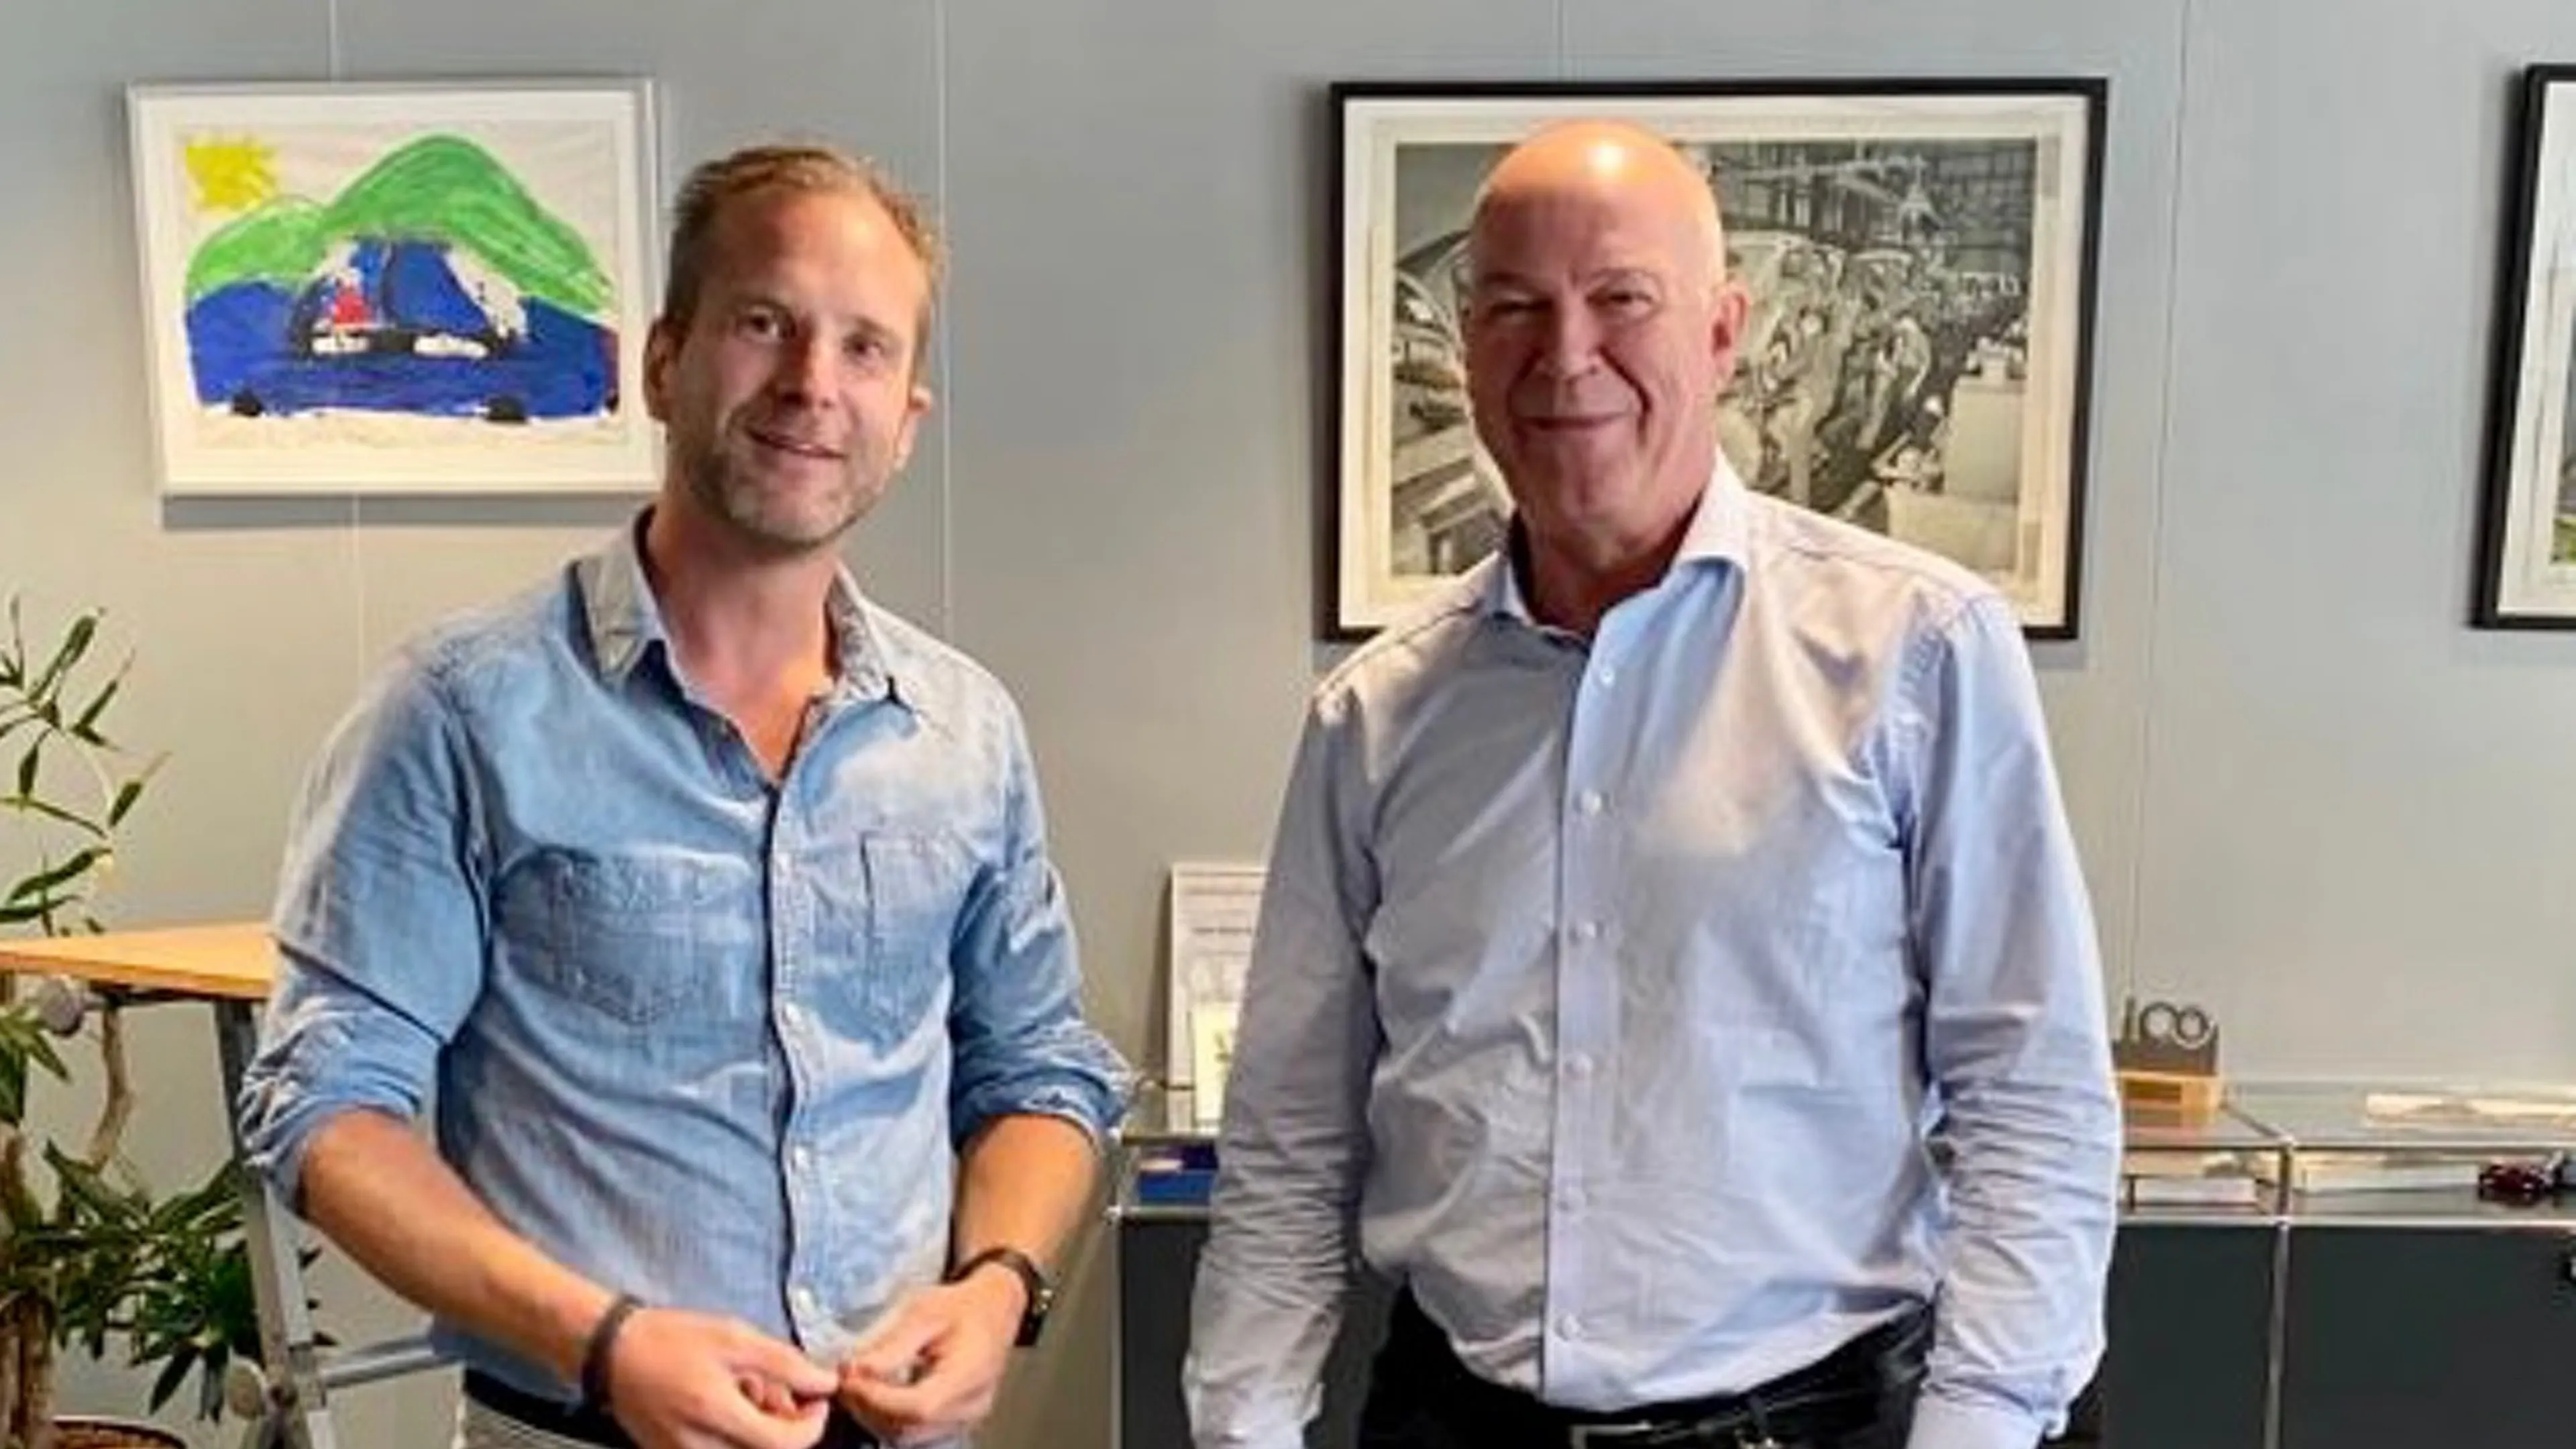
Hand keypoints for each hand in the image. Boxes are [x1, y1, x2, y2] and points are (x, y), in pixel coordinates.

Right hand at [601, 1306, 837, 1448]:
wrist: (614, 1353)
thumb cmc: (673, 1339)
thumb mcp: (734, 1337)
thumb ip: (785, 1363)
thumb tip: (826, 1383)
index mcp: (716, 1414)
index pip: (784, 1443)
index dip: (813, 1425)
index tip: (817, 1400)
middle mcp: (699, 1446)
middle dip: (784, 1425)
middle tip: (775, 1390)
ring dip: (760, 1430)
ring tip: (747, 1394)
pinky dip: (737, 1435)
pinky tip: (728, 1407)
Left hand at [835, 1271, 1023, 1444]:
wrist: (994, 1310)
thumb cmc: (961, 1307)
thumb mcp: (924, 1309)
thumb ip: (892, 1343)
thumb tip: (857, 1369)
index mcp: (970, 1373)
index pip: (919, 1406)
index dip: (877, 1398)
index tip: (849, 1377)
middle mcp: (972, 1404)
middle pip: (910, 1428)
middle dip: (869, 1408)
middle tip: (846, 1379)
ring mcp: (965, 1418)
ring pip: (909, 1437)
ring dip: (874, 1416)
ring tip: (858, 1385)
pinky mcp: (956, 1423)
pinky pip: (916, 1434)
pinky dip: (889, 1419)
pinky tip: (876, 1395)